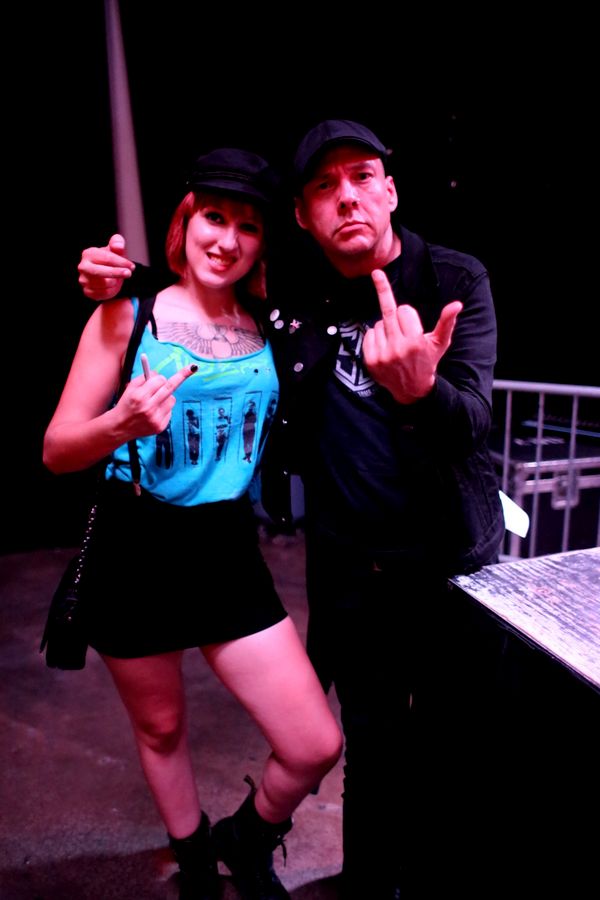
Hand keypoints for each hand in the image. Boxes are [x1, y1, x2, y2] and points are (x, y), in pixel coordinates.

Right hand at [78, 234, 134, 300]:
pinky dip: (111, 291)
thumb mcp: (115, 249)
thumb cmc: (111, 259)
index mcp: (89, 253)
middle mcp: (83, 267)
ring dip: (115, 282)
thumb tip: (119, 246)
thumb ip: (117, 243)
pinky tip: (112, 286)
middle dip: (116, 273)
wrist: (107, 274)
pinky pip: (103, 294)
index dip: (120, 262)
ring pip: (103, 284)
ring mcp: (83, 280)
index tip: (132, 266)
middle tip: (129, 273)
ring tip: (117, 279)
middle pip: (99, 272)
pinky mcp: (87, 292)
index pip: (106, 258)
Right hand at [116, 363, 196, 436]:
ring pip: (172, 399)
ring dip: (166, 396)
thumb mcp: (130, 388)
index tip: (162, 377)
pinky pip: (170, 411)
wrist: (120, 427)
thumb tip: (158, 373)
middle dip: (182, 376)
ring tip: (154, 401)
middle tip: (192, 367)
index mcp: (139, 396)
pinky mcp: (160, 426)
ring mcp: (155, 418)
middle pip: (170, 387)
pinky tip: (154, 412)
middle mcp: (148, 408)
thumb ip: (144, 378)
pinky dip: (165, 408)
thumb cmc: (126, 404)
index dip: (159, 378)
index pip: (159, 380)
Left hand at [362, 269, 462, 403]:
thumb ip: (447, 322)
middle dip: (386, 295)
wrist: (412, 390)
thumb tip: (457, 304)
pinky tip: (385, 347)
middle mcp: (398, 348)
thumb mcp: (440, 343)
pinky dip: (375, 336)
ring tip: (395, 341)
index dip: (408, 313)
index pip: (404, 310)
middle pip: (388, 311)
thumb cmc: (427, 362)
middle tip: (376, 272)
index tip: (411, 322)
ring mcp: (382, 355)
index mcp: (415, 342)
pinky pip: (369, 334)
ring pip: (378, 323)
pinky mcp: (370, 361)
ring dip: (385, 326)